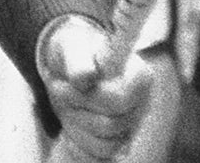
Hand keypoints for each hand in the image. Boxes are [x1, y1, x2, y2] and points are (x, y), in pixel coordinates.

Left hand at [39, 17, 153, 162]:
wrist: (69, 66)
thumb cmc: (76, 52)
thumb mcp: (72, 48)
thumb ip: (78, 61)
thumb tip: (84, 79)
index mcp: (139, 76)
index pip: (117, 99)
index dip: (90, 95)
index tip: (74, 81)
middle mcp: (141, 103)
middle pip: (108, 123)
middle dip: (77, 105)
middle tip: (58, 86)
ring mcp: (132, 125)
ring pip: (104, 141)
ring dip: (75, 120)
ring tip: (67, 99)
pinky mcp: (120, 141)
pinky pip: (99, 152)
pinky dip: (79, 136)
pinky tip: (73, 117)